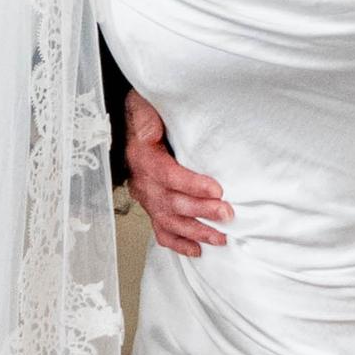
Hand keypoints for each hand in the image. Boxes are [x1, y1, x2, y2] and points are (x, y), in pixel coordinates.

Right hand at [125, 95, 231, 258]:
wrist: (126, 123)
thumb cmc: (143, 114)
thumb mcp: (148, 104)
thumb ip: (156, 110)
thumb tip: (173, 105)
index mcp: (142, 155)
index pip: (167, 175)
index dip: (192, 184)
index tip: (216, 189)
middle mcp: (142, 181)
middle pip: (171, 202)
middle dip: (201, 211)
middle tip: (227, 214)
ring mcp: (146, 197)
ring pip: (169, 221)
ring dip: (196, 231)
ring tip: (220, 237)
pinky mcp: (151, 206)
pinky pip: (161, 230)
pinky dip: (179, 243)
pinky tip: (197, 249)